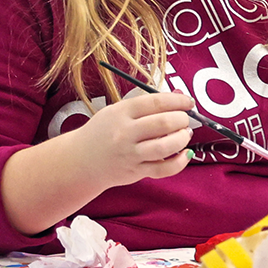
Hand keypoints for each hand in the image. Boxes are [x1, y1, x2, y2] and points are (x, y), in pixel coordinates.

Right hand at [68, 92, 194, 187]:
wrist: (80, 161)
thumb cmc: (102, 132)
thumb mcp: (118, 111)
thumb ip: (147, 104)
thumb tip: (179, 95)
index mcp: (121, 112)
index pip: (156, 102)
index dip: (178, 100)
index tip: (187, 102)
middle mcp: (125, 133)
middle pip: (163, 123)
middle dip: (182, 119)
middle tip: (185, 119)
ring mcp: (130, 154)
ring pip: (165, 146)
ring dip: (182, 138)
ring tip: (185, 134)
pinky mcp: (136, 172)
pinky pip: (163, 169)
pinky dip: (179, 162)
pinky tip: (184, 154)